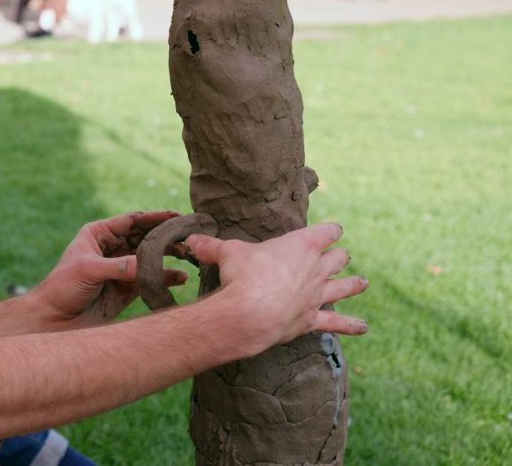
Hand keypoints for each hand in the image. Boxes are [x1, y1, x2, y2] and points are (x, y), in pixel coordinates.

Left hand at [28, 211, 188, 330]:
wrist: (54, 320)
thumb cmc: (62, 287)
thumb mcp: (88, 270)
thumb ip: (119, 267)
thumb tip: (148, 266)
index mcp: (99, 234)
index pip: (132, 221)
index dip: (155, 217)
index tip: (177, 215)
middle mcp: (113, 248)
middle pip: (146, 236)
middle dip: (166, 235)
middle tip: (189, 235)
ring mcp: (122, 268)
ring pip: (151, 257)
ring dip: (169, 255)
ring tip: (188, 254)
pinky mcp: (128, 289)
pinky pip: (151, 279)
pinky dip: (166, 278)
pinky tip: (180, 278)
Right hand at [186, 223, 368, 353]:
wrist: (249, 312)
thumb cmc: (241, 276)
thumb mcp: (225, 253)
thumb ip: (211, 246)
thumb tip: (190, 240)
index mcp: (300, 245)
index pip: (325, 232)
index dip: (331, 230)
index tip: (335, 229)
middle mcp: (315, 269)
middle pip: (336, 258)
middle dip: (338, 256)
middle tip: (340, 255)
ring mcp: (317, 295)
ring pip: (344, 287)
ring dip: (353, 284)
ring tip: (363, 282)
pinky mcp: (312, 319)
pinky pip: (337, 323)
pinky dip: (351, 325)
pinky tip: (363, 327)